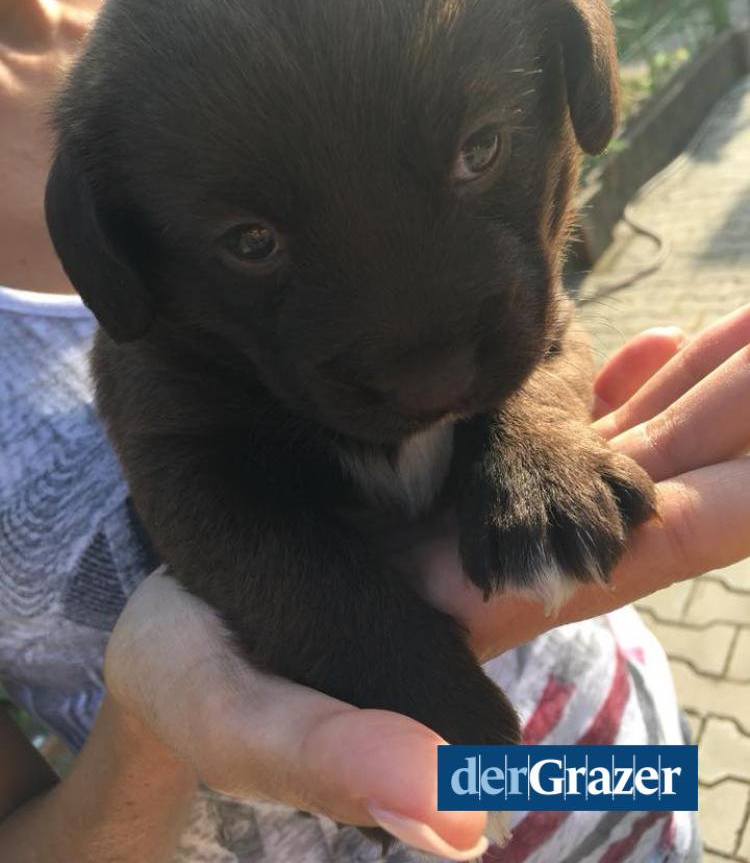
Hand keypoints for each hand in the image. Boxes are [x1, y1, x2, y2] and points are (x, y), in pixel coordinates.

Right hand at [104, 303, 749, 859]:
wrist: (171, 625)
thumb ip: (341, 756)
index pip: (630, 553)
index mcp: (481, 616)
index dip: (713, 503)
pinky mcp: (442, 487)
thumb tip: (454, 820)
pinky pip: (548, 427)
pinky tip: (654, 346)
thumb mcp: (249, 722)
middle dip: (725, 421)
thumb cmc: (197, 680)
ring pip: (609, 448)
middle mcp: (507, 568)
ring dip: (689, 392)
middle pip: (646, 488)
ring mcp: (482, 522)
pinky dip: (612, 386)